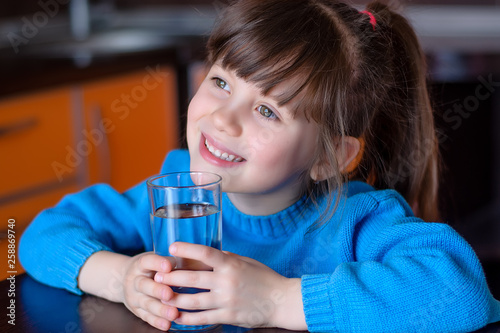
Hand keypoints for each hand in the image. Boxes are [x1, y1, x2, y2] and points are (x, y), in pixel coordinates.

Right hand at [121, 252, 178, 330]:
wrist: (122, 279)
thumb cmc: (148, 267)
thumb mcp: (155, 259)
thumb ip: (168, 261)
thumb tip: (188, 260)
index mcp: (140, 264)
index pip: (147, 261)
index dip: (157, 263)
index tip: (169, 266)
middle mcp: (134, 280)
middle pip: (144, 285)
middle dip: (157, 290)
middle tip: (169, 294)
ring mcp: (134, 297)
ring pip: (146, 304)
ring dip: (160, 310)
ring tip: (173, 313)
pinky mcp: (136, 310)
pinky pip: (147, 317)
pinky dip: (157, 322)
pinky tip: (167, 324)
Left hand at [154, 242, 306, 329]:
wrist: (282, 301)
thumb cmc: (265, 278)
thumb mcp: (246, 262)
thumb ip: (226, 258)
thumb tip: (207, 255)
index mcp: (231, 264)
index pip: (204, 253)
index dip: (186, 250)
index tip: (172, 248)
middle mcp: (226, 281)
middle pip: (192, 279)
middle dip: (171, 277)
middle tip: (157, 276)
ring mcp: (226, 300)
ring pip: (192, 301)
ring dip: (174, 299)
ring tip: (161, 297)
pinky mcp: (228, 317)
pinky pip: (202, 318)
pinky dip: (187, 318)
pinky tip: (177, 317)